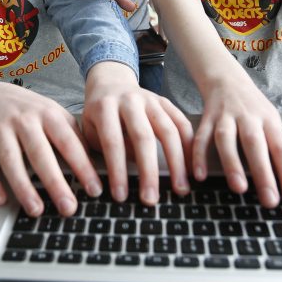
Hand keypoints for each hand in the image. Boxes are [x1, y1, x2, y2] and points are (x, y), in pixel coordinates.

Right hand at [0, 82, 100, 217]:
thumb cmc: (32, 113)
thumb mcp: (56, 117)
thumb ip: (74, 138)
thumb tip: (97, 168)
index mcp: (48, 114)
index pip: (68, 143)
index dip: (82, 167)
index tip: (94, 189)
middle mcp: (24, 119)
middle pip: (40, 153)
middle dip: (55, 183)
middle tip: (68, 207)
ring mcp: (1, 128)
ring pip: (10, 160)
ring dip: (23, 187)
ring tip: (36, 210)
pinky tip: (1, 200)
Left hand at [82, 62, 192, 203]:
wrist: (112, 83)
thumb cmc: (98, 114)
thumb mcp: (89, 129)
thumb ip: (103, 148)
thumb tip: (126, 175)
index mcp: (105, 107)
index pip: (112, 141)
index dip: (117, 170)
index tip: (120, 195)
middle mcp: (130, 100)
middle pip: (143, 137)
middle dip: (148, 171)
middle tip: (150, 199)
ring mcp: (151, 99)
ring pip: (168, 131)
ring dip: (176, 163)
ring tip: (180, 189)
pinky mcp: (166, 102)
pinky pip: (182, 123)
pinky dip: (190, 146)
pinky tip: (192, 168)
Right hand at [194, 82, 281, 209]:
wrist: (226, 78)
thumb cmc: (254, 108)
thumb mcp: (272, 121)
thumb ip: (279, 146)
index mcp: (270, 120)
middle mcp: (248, 117)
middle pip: (256, 144)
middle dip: (264, 174)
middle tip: (271, 201)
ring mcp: (225, 116)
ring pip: (227, 139)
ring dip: (233, 164)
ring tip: (239, 189)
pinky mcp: (206, 117)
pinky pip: (201, 137)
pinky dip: (199, 156)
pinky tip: (200, 175)